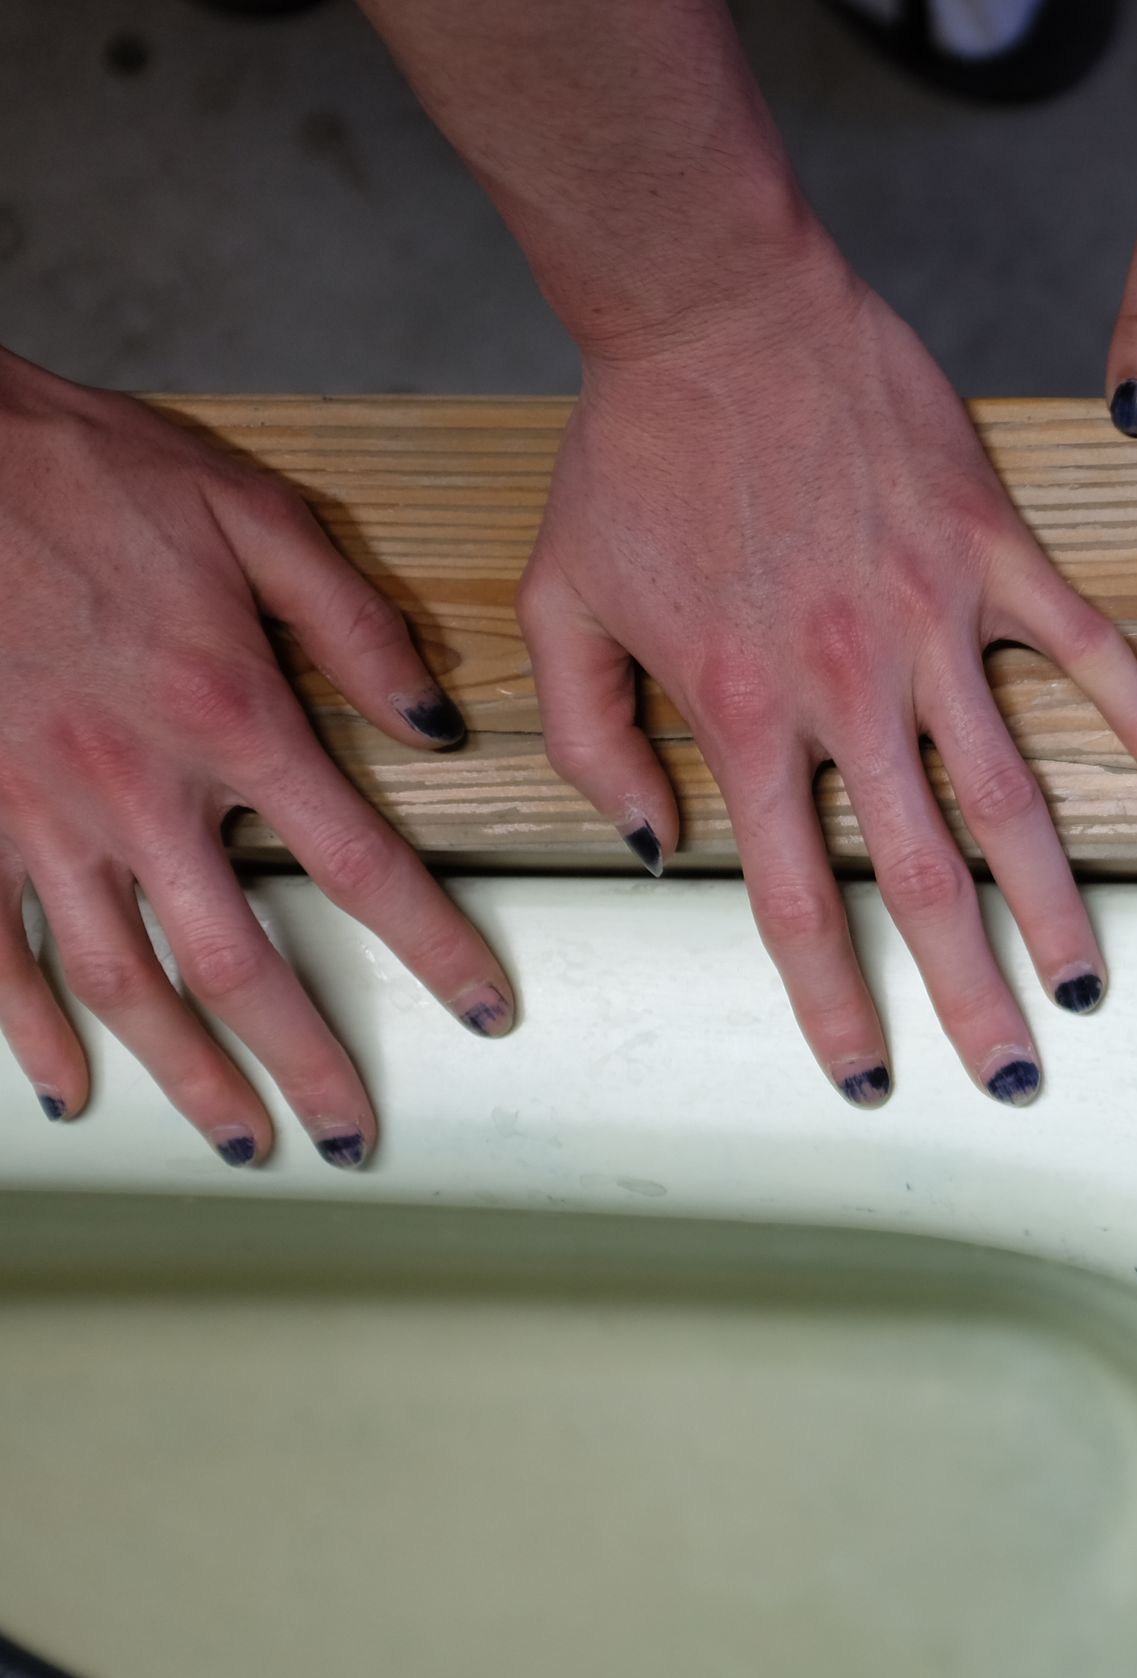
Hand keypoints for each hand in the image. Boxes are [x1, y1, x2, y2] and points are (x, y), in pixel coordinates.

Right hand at [0, 352, 514, 1166]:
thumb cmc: (86, 469)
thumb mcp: (252, 514)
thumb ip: (356, 627)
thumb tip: (441, 726)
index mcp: (231, 715)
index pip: (363, 866)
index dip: (433, 949)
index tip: (485, 1011)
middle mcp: (136, 788)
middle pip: (240, 962)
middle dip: (306, 1061)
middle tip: (354, 1137)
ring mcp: (34, 810)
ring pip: (122, 980)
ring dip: (186, 1074)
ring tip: (242, 1144)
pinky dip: (26, 1029)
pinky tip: (70, 1089)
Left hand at [521, 253, 1136, 1107]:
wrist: (713, 305)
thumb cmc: (634, 452)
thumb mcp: (562, 602)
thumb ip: (591, 738)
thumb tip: (654, 848)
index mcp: (743, 711)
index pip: (795, 897)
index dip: (834, 1004)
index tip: (868, 1083)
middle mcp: (849, 687)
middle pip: (925, 877)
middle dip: (969, 995)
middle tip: (1013, 1078)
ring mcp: (932, 620)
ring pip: (1012, 793)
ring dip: (1058, 902)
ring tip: (1088, 983)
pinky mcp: (994, 552)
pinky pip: (1087, 652)